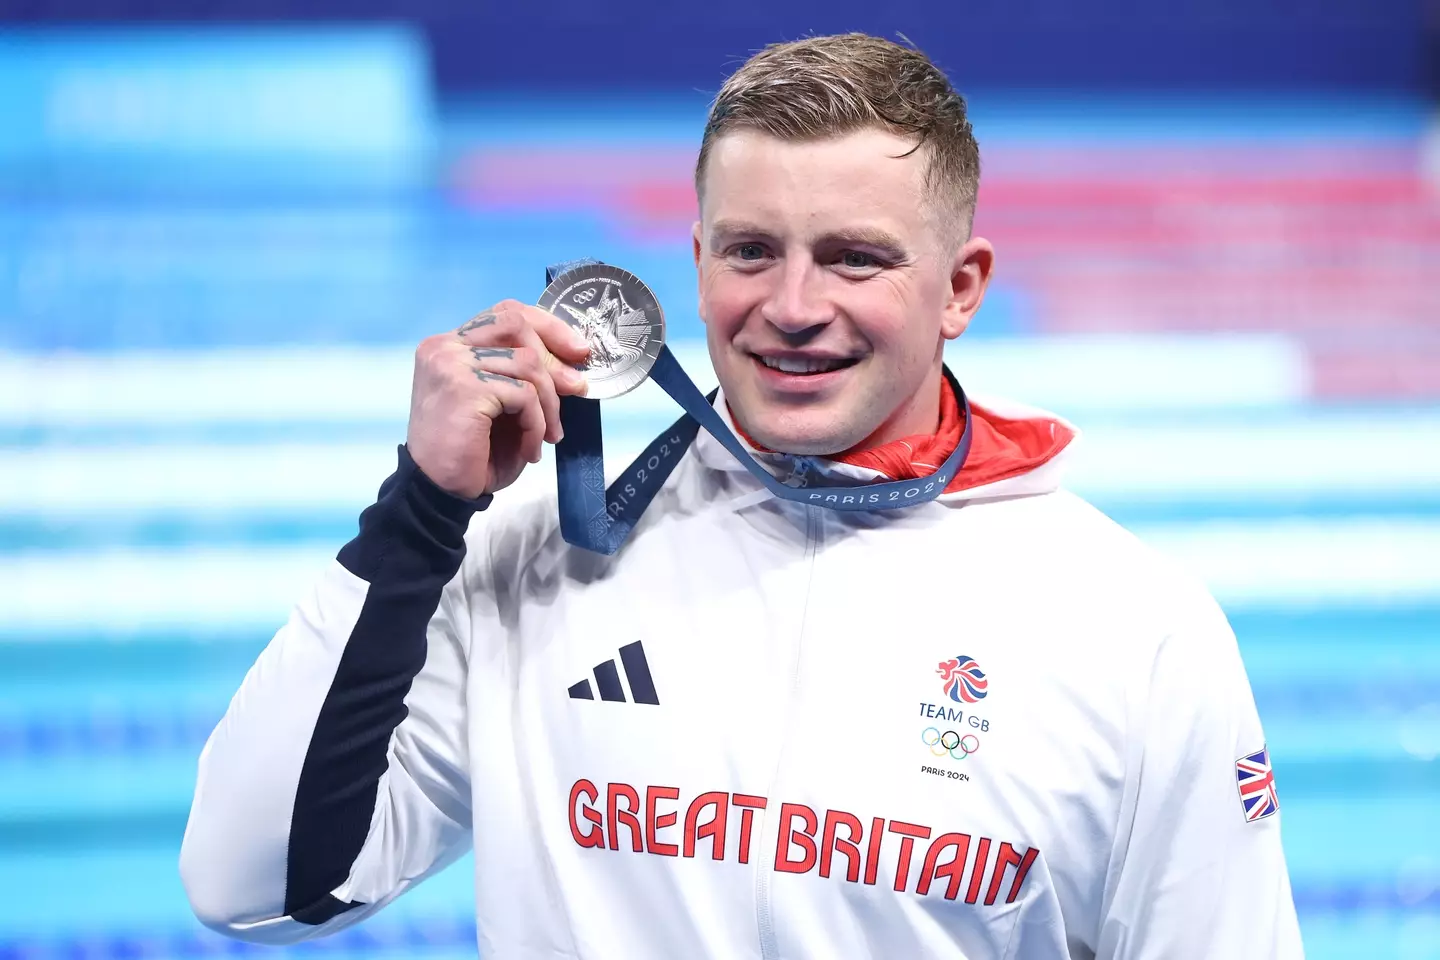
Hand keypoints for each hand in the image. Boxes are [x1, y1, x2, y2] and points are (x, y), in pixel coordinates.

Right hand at [406, 300, 589, 497]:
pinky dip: (536, 424)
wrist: (439, 492)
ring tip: (547, 435)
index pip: (506, 313)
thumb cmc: (472, 453)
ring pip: (527, 362)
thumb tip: (574, 364)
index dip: (548, 326)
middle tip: (575, 390)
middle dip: (554, 358)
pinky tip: (531, 448)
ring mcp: (452, 364)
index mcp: (452, 345)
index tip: (577, 351)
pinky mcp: (464, 388)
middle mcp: (446, 347)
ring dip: (548, 403)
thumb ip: (528, 377)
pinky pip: (524, 394)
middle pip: (517, 323)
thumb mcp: (506, 406)